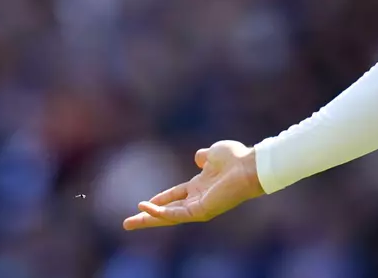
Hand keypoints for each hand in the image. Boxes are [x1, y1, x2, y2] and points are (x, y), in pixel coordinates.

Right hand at [122, 140, 264, 229]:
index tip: (142, 204)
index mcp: (200, 187)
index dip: (159, 200)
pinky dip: (160, 212)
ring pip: (168, 217)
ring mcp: (199, 207)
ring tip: (129, 223)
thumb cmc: (236, 158)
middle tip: (128, 223)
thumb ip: (204, 156)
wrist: (249, 166)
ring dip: (148, 220)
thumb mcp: (214, 153)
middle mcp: (198, 199)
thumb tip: (198, 157)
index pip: (174, 196)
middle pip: (167, 211)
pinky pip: (175, 214)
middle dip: (148, 218)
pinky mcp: (200, 211)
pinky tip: (145, 208)